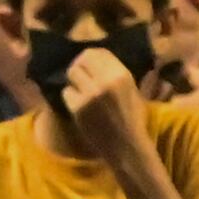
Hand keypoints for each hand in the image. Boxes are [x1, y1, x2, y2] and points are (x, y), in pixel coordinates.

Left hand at [61, 43, 163, 164]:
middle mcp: (106, 80)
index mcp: (122, 74)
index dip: (91, 58)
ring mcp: (91, 94)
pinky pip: (66, 92)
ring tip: (80, 92)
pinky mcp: (78, 107)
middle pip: (83, 59)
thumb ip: (115, 73)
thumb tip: (96, 58)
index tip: (89, 66)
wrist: (126, 146)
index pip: (99, 52)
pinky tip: (78, 106)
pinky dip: (70, 98)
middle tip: (81, 77)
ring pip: (72, 73)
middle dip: (80, 67)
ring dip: (74, 81)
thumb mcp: (131, 89)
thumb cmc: (131, 118)